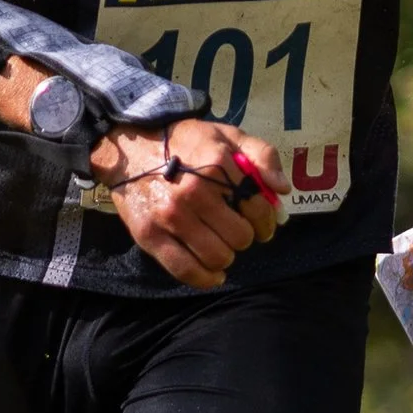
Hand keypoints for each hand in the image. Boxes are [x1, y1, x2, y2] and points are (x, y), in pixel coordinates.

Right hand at [92, 117, 288, 289]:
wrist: (130, 147)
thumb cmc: (184, 141)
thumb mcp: (227, 134)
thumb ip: (262, 154)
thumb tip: (282, 190)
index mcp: (218, 164)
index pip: (258, 208)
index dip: (266, 221)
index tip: (262, 224)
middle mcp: (196, 191)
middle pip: (240, 237)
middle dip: (244, 237)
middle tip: (236, 232)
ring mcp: (171, 216)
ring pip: (217, 257)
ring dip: (226, 257)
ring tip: (222, 247)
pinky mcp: (150, 235)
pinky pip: (186, 270)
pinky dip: (205, 278)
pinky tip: (213, 273)